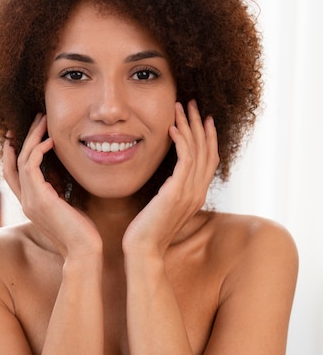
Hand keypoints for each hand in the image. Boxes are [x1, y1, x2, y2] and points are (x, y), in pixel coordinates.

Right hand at [3, 114, 102, 259]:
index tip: (22, 134)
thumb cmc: (82, 233)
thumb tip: (64, 182)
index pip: (12, 175)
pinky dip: (39, 150)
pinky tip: (51, 140)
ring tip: (44, 122)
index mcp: (31, 204)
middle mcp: (26, 201)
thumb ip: (60, 195)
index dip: (13, 153)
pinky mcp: (40, 198)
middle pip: (14, 163)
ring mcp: (30, 201)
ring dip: (33, 138)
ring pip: (22, 160)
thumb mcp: (68, 208)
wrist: (83, 251)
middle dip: (24, 138)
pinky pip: (31, 167)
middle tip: (37, 119)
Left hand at [122, 101, 218, 258]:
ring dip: (189, 126)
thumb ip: (172, 192)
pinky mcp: (176, 193)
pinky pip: (184, 160)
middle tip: (193, 104)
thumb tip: (169, 180)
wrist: (144, 250)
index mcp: (197, 195)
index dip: (208, 137)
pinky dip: (181, 141)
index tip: (203, 118)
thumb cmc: (148, 231)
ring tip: (181, 107)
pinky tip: (172, 127)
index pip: (210, 159)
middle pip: (206, 150)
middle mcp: (198, 192)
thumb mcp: (164, 207)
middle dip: (199, 124)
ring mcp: (189, 193)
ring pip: (196, 151)